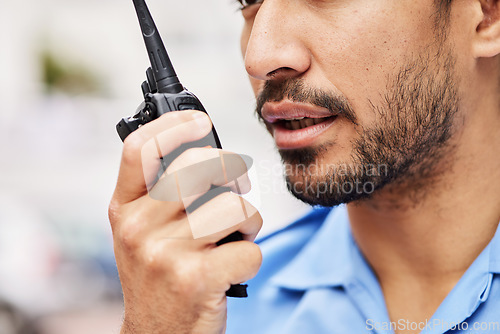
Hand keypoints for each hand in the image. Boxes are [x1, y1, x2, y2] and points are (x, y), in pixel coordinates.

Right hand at [108, 110, 262, 333]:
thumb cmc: (159, 279)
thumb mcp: (143, 234)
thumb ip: (161, 196)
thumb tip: (206, 152)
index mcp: (125, 211)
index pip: (140, 150)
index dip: (173, 125)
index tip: (198, 121)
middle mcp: (140, 228)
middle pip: (199, 167)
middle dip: (231, 171)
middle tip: (236, 187)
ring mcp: (167, 254)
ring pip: (234, 207)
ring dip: (248, 222)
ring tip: (235, 237)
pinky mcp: (197, 280)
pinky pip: (249, 247)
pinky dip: (251, 256)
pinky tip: (233, 267)